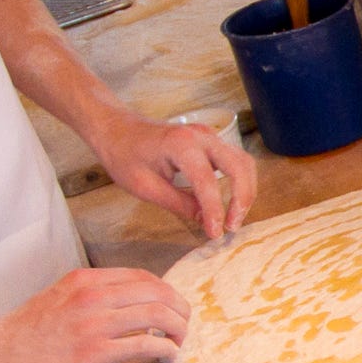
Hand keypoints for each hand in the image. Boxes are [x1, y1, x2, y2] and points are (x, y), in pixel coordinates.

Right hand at [0, 265, 190, 362]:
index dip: (165, 292)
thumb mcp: (58, 302)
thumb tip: (126, 316)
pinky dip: (166, 351)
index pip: (141, 276)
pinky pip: (146, 345)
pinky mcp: (93, 354)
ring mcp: (93, 323)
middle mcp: (92, 295)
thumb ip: (92, 302)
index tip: (172, 307)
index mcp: (84, 280)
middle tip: (185, 325)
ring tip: (179, 343)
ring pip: (157, 314)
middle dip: (179, 309)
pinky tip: (168, 359)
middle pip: (157, 291)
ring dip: (178, 330)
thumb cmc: (20, 337)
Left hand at [92, 112, 262, 237]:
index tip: (215, 233)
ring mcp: (208, 135)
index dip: (214, 210)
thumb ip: (179, 204)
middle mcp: (201, 136)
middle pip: (239, 165)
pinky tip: (229, 202)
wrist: (117, 129)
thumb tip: (206, 221)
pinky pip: (235, 160)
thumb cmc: (124, 155)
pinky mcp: (210, 140)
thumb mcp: (145, 187)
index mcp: (180, 145)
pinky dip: (239, 182)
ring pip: (243, 162)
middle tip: (231, 226)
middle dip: (242, 198)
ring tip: (233, 218)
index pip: (207, 181)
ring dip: (245, 190)